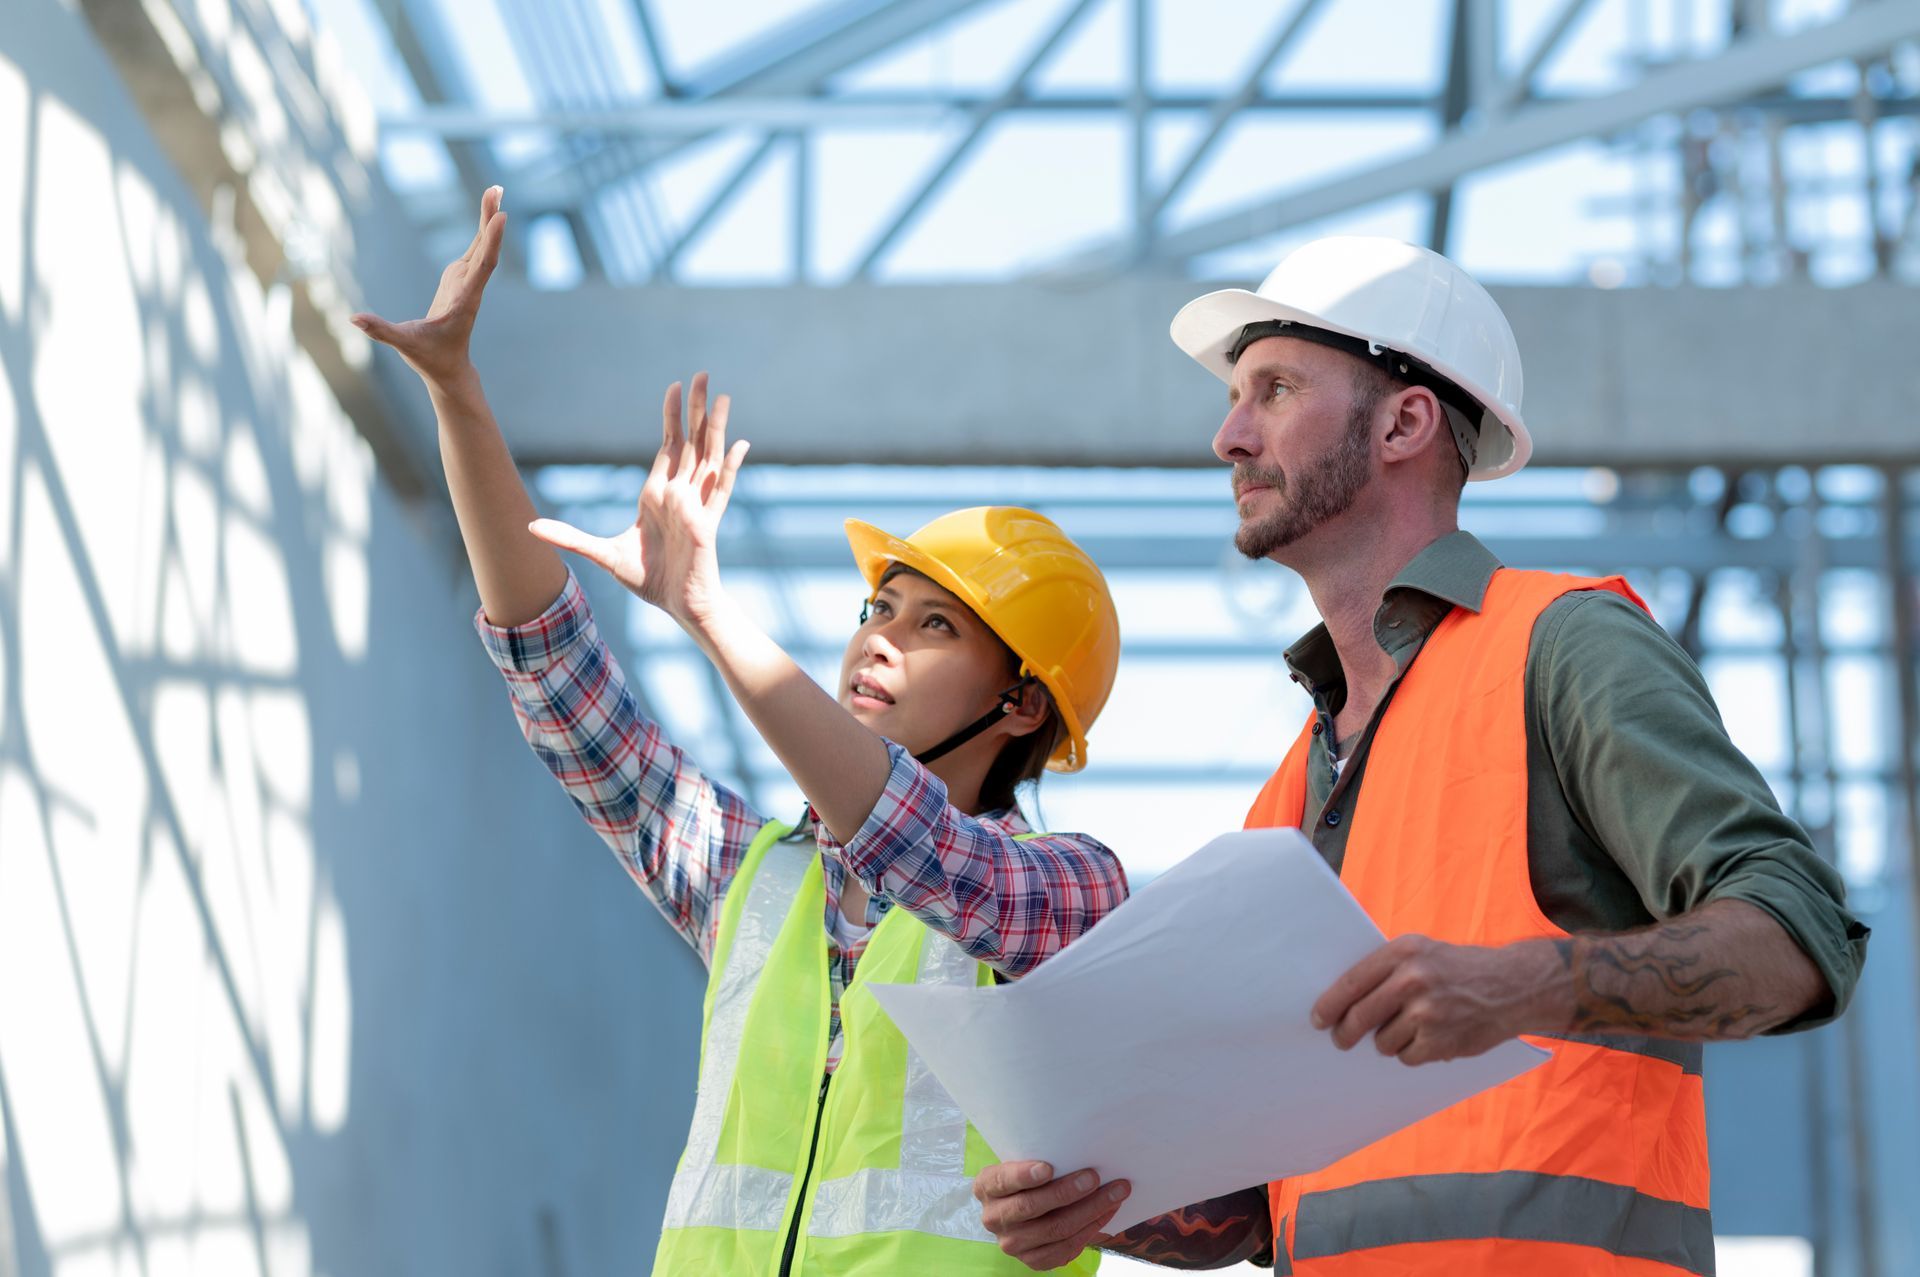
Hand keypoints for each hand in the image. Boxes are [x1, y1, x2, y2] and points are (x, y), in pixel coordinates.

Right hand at [352, 186, 504, 386]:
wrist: (447, 369)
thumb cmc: (430, 359)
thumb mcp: (404, 345)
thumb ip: (381, 331)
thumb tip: (354, 319)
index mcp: (464, 301)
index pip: (483, 267)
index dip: (492, 243)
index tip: (502, 218)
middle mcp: (470, 288)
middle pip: (485, 249)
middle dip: (490, 219)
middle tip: (496, 189)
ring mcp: (466, 282)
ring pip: (482, 246)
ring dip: (488, 218)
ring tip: (496, 190)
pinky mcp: (460, 280)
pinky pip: (475, 250)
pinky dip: (481, 230)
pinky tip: (488, 212)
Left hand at [529, 372, 748, 626]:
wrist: (677, 607)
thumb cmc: (649, 581)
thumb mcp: (602, 554)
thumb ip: (570, 538)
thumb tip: (530, 527)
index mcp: (657, 494)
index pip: (668, 446)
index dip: (672, 416)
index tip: (673, 387)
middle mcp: (679, 493)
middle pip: (691, 441)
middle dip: (695, 408)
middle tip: (701, 374)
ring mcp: (696, 506)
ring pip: (709, 456)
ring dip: (715, 427)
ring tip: (722, 396)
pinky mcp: (706, 524)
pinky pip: (723, 490)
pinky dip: (732, 467)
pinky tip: (742, 444)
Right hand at [973, 1161, 1130, 1271]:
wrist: (1026, 1210)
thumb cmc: (1030, 1178)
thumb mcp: (1024, 1163)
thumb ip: (1041, 1160)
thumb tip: (1080, 1148)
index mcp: (986, 1187)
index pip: (1003, 1181)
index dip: (1024, 1176)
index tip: (1048, 1168)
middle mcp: (994, 1217)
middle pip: (1032, 1207)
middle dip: (1067, 1191)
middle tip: (1094, 1177)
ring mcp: (1012, 1243)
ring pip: (1054, 1229)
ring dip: (1090, 1210)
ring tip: (1115, 1193)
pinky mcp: (1033, 1260)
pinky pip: (1065, 1248)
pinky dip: (1090, 1229)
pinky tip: (1106, 1213)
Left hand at [1311, 933, 1565, 1065]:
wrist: (1512, 986)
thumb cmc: (1458, 968)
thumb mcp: (1421, 951)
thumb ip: (1386, 970)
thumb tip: (1342, 1001)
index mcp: (1403, 952)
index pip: (1351, 982)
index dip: (1329, 1004)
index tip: (1318, 1018)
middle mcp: (1413, 979)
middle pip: (1360, 1016)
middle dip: (1345, 1033)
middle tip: (1341, 1040)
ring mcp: (1427, 1012)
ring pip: (1383, 1042)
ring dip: (1389, 1042)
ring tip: (1409, 1028)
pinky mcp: (1441, 1040)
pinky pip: (1407, 1057)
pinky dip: (1412, 1053)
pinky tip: (1428, 1039)